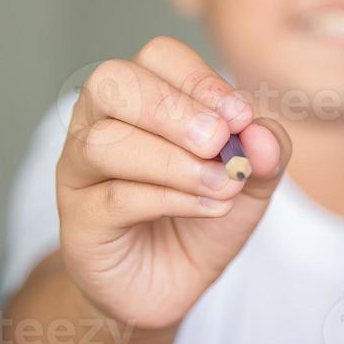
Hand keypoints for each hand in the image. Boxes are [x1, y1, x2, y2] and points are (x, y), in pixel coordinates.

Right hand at [56, 36, 288, 329]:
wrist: (167, 286)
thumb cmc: (199, 219)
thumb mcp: (250, 183)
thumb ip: (266, 153)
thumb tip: (262, 132)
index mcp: (141, 99)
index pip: (158, 57)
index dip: (200, 79)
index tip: (240, 117)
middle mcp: (98, 123)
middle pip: (113, 82)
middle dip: (174, 108)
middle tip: (219, 142)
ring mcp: (79, 172)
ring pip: (105, 141)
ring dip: (174, 161)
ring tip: (222, 186)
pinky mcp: (78, 222)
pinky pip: (114, 198)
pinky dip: (170, 199)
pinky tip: (207, 207)